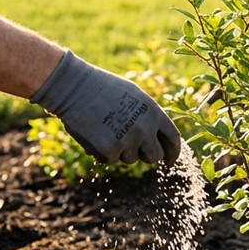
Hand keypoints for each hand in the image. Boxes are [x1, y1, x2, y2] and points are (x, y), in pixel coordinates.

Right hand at [31, 50, 180, 164]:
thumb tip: (159, 138)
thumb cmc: (103, 88)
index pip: (173, 139)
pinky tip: (94, 134)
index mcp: (153, 112)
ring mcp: (127, 141)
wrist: (75, 88)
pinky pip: (110, 160)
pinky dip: (102, 152)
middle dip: (145, 155)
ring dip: (120, 150)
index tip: (169, 161)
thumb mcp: (135, 96)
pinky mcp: (109, 151)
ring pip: (130, 159)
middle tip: (134, 149)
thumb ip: (149, 117)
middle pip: (154, 156)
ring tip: (106, 128)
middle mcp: (144, 129)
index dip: (173, 153)